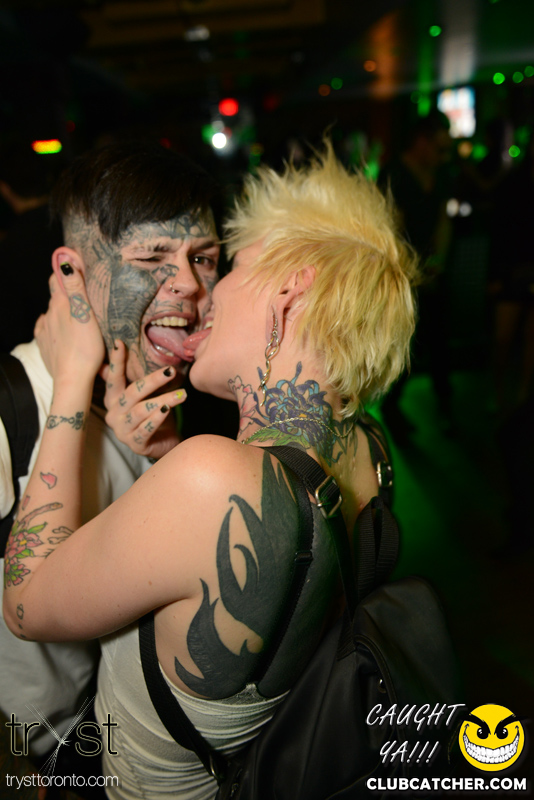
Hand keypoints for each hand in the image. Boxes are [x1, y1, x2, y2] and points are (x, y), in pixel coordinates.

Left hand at [35, 273, 104, 386]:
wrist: (73, 380)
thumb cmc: (85, 348)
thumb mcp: (85, 314)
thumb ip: (75, 287)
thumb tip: (65, 262)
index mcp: (59, 304)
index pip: (57, 277)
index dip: (65, 270)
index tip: (78, 269)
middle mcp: (48, 315)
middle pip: (56, 296)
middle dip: (68, 293)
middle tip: (86, 299)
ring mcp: (44, 330)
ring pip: (52, 314)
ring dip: (63, 312)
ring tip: (79, 319)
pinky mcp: (44, 345)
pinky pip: (47, 329)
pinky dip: (55, 327)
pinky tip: (64, 332)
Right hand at [101, 341, 185, 459]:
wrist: (163, 444)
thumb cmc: (152, 415)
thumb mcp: (142, 395)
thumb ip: (133, 377)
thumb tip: (122, 347)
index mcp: (113, 399)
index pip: (113, 378)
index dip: (116, 361)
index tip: (119, 343)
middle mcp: (114, 414)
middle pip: (132, 393)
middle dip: (152, 381)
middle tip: (171, 371)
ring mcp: (122, 431)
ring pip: (141, 411)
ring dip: (163, 400)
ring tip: (183, 394)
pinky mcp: (135, 444)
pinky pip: (146, 429)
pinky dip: (157, 418)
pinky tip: (168, 410)